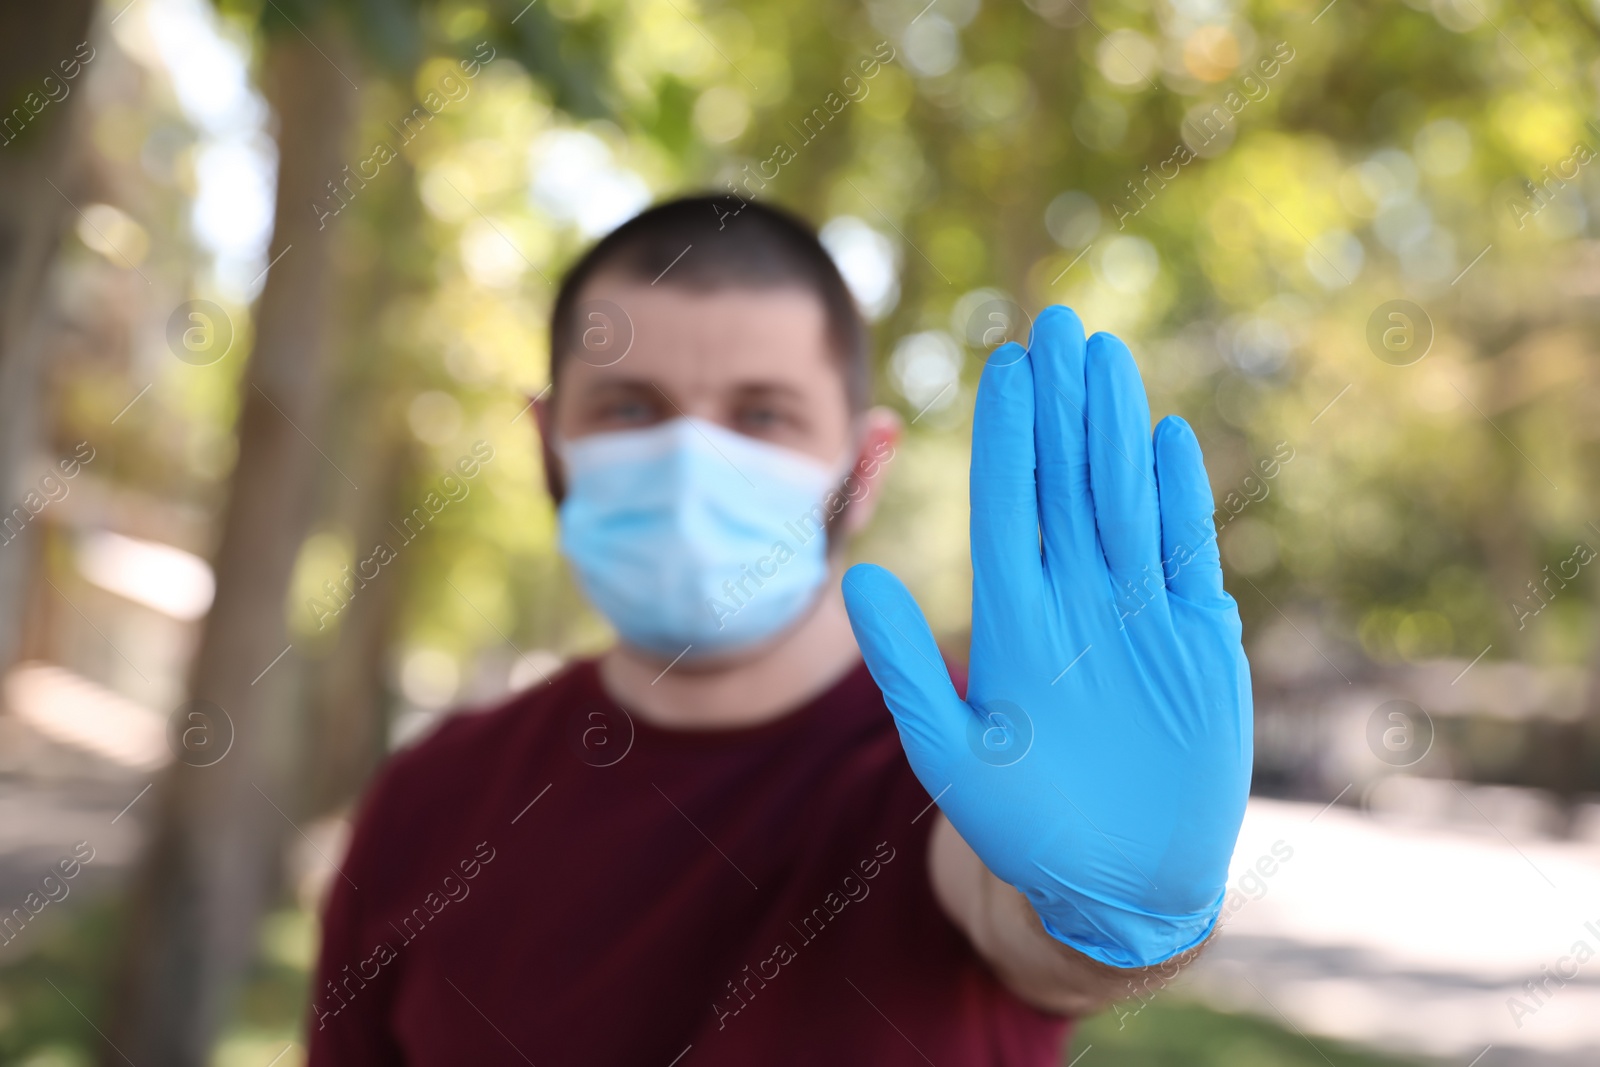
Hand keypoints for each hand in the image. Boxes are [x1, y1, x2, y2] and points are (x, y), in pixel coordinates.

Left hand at [843, 306, 1251, 968]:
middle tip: (1055, 324)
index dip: (1009, 437)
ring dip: (1116, 430)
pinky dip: (1181, 497)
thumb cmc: (1021, 826)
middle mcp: (1074, 601)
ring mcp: (1137, 613)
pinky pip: (1187, 552)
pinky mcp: (1196, 636)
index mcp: (1011, 618)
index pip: (1008, 506)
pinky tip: (1167, 437)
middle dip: (1060, 406)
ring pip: (1125, 500)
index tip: (1005, 365)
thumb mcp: (949, 750)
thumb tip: (855, 579)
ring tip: (1104, 357)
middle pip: (1065, 483)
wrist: (1113, 883)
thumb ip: (905, 666)